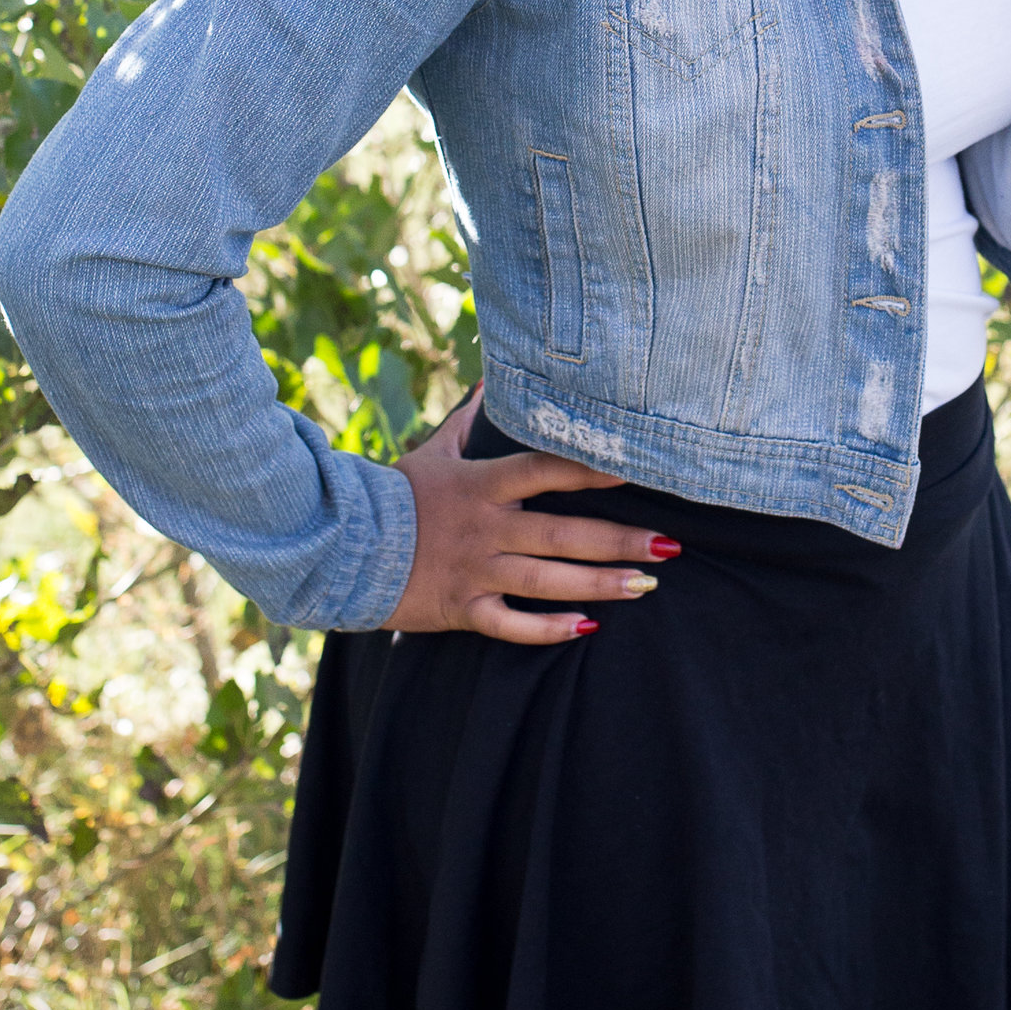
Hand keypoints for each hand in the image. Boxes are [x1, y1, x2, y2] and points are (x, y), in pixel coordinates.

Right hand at [386, 387, 680, 642]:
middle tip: (669, 545)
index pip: (543, 470)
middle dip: (617, 540)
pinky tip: (586, 629)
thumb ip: (468, 420)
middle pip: (560, 534)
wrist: (341, 547)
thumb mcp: (432, 452)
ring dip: (599, 584)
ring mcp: (476, 571)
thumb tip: (491, 379)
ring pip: (547, 582)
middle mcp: (485, 528)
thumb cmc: (395, 495)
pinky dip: (547, 630)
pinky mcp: (462, 608)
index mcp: (481, 485)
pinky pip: (511, 626)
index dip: (589, 469)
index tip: (635, 469)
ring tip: (645, 585)